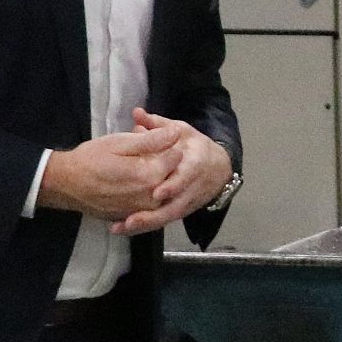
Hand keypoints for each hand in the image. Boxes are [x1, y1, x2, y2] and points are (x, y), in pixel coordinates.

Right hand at [36, 125, 178, 221]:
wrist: (66, 184)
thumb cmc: (90, 159)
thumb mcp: (120, 143)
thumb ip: (151, 140)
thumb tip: (175, 133)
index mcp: (150, 176)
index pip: (177, 156)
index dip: (167, 143)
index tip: (151, 139)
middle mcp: (151, 197)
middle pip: (172, 174)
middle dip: (161, 160)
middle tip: (138, 151)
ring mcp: (142, 210)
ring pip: (162, 189)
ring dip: (154, 175)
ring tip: (132, 164)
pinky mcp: (134, 216)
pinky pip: (149, 202)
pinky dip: (145, 190)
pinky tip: (128, 180)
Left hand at [113, 107, 233, 235]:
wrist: (219, 168)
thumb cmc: (194, 146)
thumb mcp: (180, 131)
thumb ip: (158, 125)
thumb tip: (136, 112)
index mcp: (195, 163)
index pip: (186, 177)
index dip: (173, 186)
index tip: (156, 194)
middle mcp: (193, 187)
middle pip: (176, 206)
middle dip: (153, 215)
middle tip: (131, 220)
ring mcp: (189, 202)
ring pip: (168, 217)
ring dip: (146, 224)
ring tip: (122, 227)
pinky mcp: (183, 211)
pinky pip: (165, 221)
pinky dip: (147, 226)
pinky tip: (126, 229)